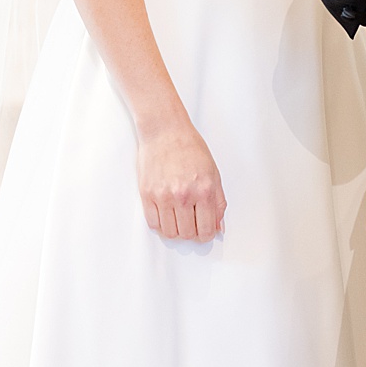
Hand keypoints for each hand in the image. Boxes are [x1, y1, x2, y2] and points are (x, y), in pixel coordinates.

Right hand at [138, 120, 225, 240]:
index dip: (207, 234)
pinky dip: (161, 224)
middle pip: (187, 234)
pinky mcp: (147, 195)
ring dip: (176, 230)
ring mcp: (164, 196)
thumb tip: (218, 226)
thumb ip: (218, 202)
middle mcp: (184, 195)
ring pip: (170, 232)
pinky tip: (167, 214)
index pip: (206, 228)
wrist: (166, 132)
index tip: (205, 232)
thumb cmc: (190, 148)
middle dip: (192, 233)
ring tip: (179, 219)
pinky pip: (153, 223)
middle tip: (192, 224)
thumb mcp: (214, 173)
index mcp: (204, 190)